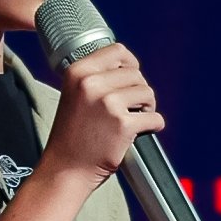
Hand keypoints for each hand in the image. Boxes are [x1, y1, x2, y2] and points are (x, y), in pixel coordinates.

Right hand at [41, 42, 162, 181]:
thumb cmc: (72, 136)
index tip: (132, 78)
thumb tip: (128, 68)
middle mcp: (91, 83)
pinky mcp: (123, 124)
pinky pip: (154, 118)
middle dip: (138, 91)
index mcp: (78, 72)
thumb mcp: (74, 95)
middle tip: (131, 108)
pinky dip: (153, 125)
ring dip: (147, 107)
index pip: (117, 51)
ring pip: (147, 93)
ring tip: (134, 119)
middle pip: (135, 74)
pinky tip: (142, 131)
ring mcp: (108, 103)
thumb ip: (95, 78)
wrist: (65, 169)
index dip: (130, 64)